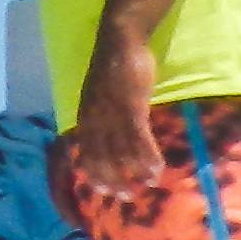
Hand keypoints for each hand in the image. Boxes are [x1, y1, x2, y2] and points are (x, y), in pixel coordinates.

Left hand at [69, 22, 159, 192]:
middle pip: (101, 156)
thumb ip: (100, 116)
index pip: (85, 152)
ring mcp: (112, 113)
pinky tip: (156, 168)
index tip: (102, 191)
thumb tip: (106, 137)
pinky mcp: (131, 106)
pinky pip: (139, 137)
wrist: (119, 42)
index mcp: (85, 117)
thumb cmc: (112, 69)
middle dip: (113, 178)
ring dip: (134, 171)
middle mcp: (94, 118)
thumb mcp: (99, 96)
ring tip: (146, 186)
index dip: (93, 172)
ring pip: (122, 150)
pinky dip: (147, 155)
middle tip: (126, 197)